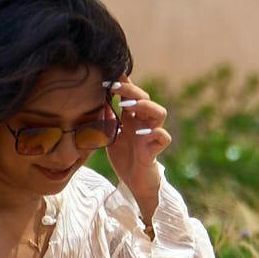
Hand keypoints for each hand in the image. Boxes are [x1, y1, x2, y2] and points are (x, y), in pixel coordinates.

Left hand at [105, 85, 170, 215]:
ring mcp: (152, 134)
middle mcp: (144, 123)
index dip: (123, 83)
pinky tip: (141, 134)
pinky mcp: (156, 149)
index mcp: (133, 117)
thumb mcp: (110, 135)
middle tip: (114, 87)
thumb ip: (106, 119)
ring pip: (160, 112)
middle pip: (145, 98)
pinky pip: (163, 137)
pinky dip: (155, 133)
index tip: (107, 76)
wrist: (134, 181)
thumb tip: (94, 101)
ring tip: (128, 107)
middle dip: (131, 90)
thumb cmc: (124, 156)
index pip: (131, 95)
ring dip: (144, 107)